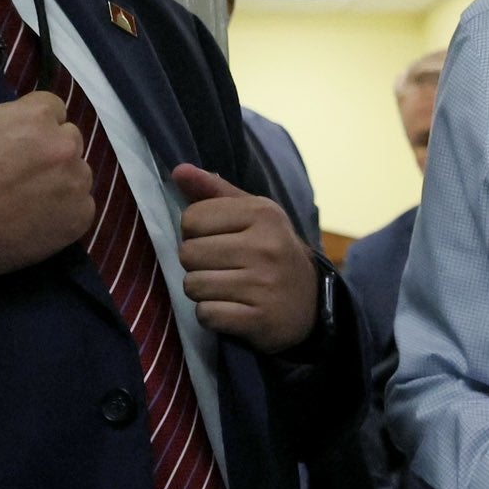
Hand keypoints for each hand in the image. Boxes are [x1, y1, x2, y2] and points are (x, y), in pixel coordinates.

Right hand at [0, 24, 94, 274]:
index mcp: (38, 117)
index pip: (51, 108)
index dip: (27, 121)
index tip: (3, 140)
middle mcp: (65, 147)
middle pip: (68, 138)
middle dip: (46, 146)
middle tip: (10, 167)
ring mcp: (75, 185)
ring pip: (77, 171)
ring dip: (58, 177)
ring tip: (20, 192)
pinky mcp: (78, 219)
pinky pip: (82, 206)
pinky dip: (64, 209)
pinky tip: (33, 214)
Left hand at [172, 164, 316, 352]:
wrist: (310, 302)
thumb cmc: (271, 251)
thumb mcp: (253, 215)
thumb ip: (214, 192)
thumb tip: (178, 170)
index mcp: (263, 213)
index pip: (191, 218)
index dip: (196, 233)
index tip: (218, 241)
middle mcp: (266, 246)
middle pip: (188, 253)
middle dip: (197, 264)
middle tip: (222, 268)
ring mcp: (264, 284)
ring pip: (193, 286)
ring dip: (203, 291)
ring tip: (226, 288)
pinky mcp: (260, 318)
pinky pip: (206, 314)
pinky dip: (213, 315)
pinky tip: (232, 309)